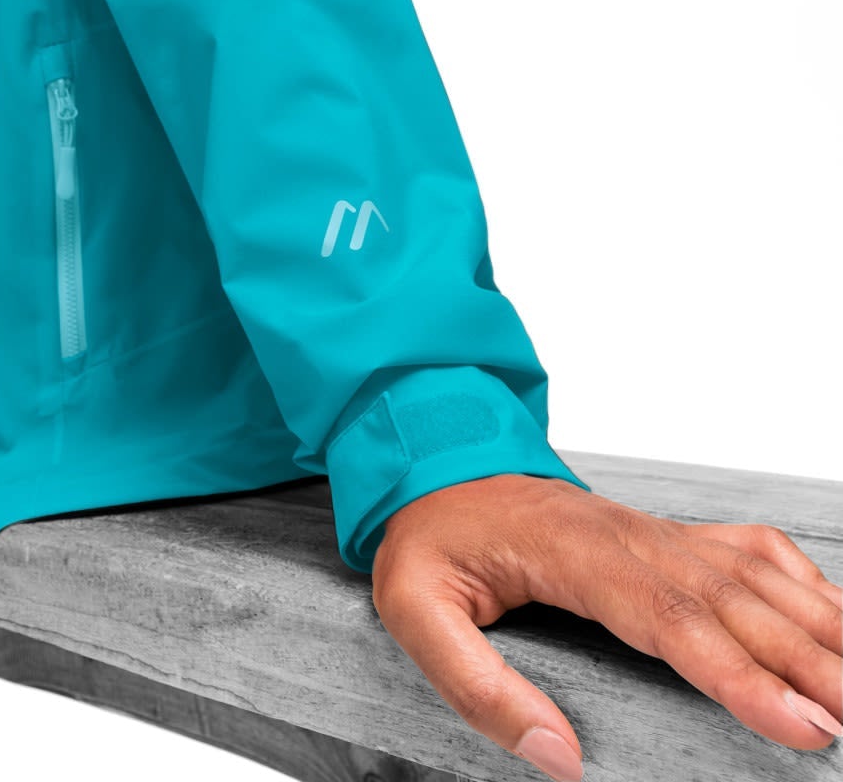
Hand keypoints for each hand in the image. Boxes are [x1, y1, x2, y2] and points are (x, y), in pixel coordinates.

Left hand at [370, 471, 842, 779]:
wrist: (433, 462)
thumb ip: (476, 686)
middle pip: (737, 603)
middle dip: (809, 664)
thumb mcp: (413, 608)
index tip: (801, 725)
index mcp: (576, 555)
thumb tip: (556, 757)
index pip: (674, 619)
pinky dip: (804, 584)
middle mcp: (632, 537)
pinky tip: (837, 618)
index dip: (742, 675)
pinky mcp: (666, 536)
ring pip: (757, 576)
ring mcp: (655, 532)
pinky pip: (750, 551)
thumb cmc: (430, 539)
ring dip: (821, 626)